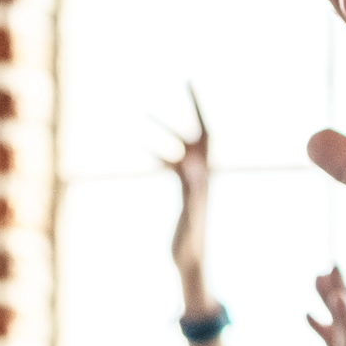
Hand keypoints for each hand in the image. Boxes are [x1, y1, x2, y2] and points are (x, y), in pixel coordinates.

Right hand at [160, 88, 213, 286]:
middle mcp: (201, 174)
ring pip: (179, 148)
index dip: (198, 105)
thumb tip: (192, 164)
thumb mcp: (191, 214)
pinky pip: (171, 165)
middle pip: (197, 133)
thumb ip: (191, 190)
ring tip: (140, 113)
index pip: (205, 132)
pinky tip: (145, 150)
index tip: (190, 81)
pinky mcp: (183, 192)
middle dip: (192, 107)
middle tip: (183, 80)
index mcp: (204, 175)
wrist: (193, 265)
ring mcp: (192, 182)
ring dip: (163, 131)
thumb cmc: (192, 245)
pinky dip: (159, 154)